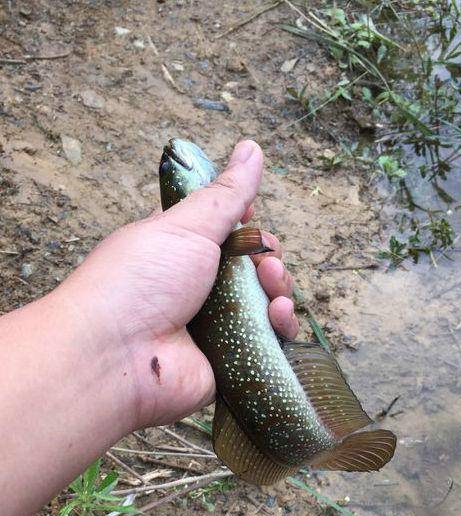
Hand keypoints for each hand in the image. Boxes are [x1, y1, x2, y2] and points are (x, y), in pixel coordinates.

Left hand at [64, 140, 297, 428]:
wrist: (115, 356)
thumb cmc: (139, 282)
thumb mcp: (185, 226)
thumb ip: (226, 194)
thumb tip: (251, 147)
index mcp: (182, 249)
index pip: (225, 231)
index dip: (246, 223)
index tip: (251, 217)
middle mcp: (199, 288)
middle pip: (253, 267)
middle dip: (268, 257)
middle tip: (264, 259)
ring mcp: (216, 326)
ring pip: (267, 302)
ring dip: (279, 288)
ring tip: (272, 284)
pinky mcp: (232, 359)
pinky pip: (271, 341)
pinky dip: (282, 326)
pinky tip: (278, 315)